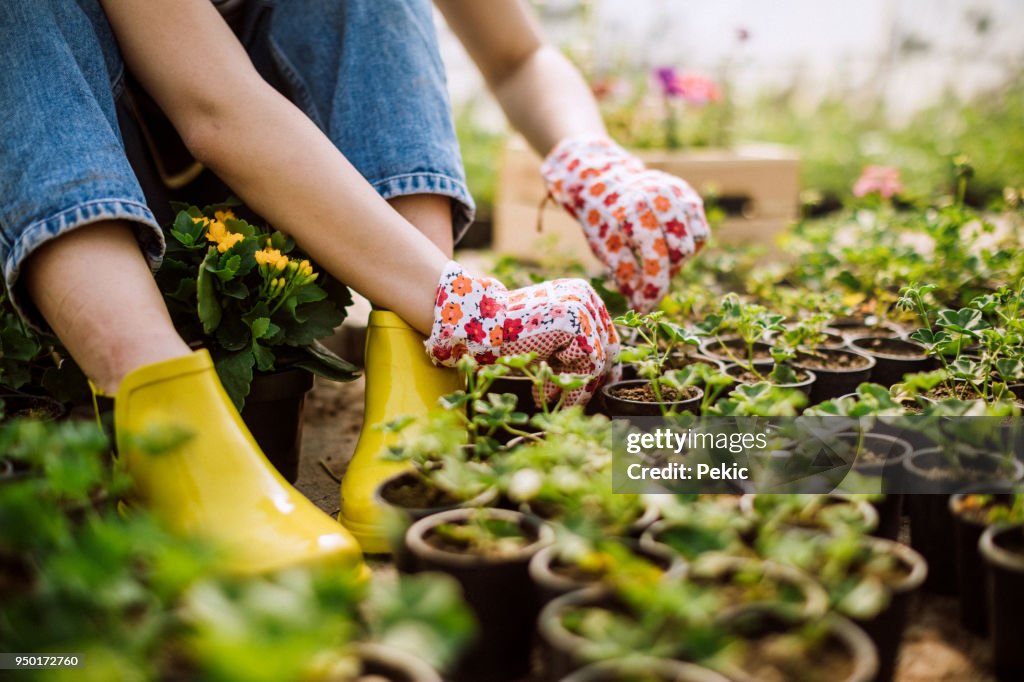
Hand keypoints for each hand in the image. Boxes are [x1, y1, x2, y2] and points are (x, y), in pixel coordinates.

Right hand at [425, 261, 618, 405]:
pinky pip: (585, 361)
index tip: (594, 387)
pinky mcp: (572, 321)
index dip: (603, 365)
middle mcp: (585, 296)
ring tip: (549, 397)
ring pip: (595, 359)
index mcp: (582, 295)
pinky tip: (547, 391)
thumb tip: (605, 375)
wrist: (483, 326)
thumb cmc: (511, 336)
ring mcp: (580, 306)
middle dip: (588, 379)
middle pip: (604, 348)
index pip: (606, 335)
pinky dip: (569, 382)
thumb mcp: (550, 341)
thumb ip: (575, 349)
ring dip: (575, 386)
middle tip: (571, 400)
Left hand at [541, 136, 709, 311]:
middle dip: (667, 271)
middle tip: (649, 278)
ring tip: (658, 261)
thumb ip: (624, 273)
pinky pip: (700, 230)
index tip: (645, 306)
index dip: (653, 287)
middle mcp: (660, 197)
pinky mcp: (688, 195)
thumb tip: (642, 305)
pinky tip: (668, 247)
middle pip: (681, 251)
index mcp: (634, 211)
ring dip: (679, 259)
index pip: (656, 257)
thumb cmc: (602, 217)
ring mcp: (678, 193)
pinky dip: (688, 244)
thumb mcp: (604, 246)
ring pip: (695, 241)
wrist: (605, 178)